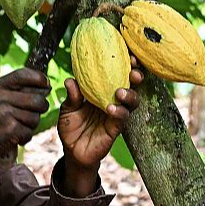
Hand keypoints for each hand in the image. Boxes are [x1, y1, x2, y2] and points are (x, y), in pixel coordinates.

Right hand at [0, 68, 48, 184]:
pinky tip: (16, 137)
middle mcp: (1, 98)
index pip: (23, 75)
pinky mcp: (10, 130)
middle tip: (35, 112)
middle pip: (37, 99)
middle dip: (41, 107)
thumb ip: (9, 89)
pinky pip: (29, 132)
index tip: (46, 83)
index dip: (39, 78)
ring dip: (31, 124)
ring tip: (19, 126)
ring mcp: (6, 114)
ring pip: (35, 117)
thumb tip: (41, 84)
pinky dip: (25, 137)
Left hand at [57, 57, 143, 182]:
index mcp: (102, 91)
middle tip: (134, 71)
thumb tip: (70, 80)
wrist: (72, 151)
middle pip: (131, 84)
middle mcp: (113, 100)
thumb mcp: (68, 109)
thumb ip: (72, 96)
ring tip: (120, 92)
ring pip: (132, 101)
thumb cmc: (71, 127)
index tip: (128, 54)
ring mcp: (116, 114)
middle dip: (136, 75)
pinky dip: (119, 112)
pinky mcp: (115, 128)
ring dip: (130, 94)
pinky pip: (122, 118)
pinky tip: (111, 108)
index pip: (117, 74)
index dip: (125, 64)